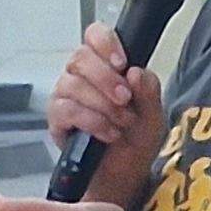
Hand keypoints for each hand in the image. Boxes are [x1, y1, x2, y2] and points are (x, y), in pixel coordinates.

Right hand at [47, 26, 164, 152]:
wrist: (123, 175)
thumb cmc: (135, 141)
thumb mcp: (153, 117)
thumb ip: (149, 92)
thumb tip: (135, 72)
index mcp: (106, 65)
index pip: (95, 35)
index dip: (105, 43)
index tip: (122, 63)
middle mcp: (81, 76)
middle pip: (80, 57)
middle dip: (106, 78)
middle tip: (125, 98)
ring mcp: (65, 96)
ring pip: (73, 83)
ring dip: (102, 104)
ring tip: (121, 122)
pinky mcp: (57, 119)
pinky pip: (66, 109)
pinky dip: (91, 121)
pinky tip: (107, 133)